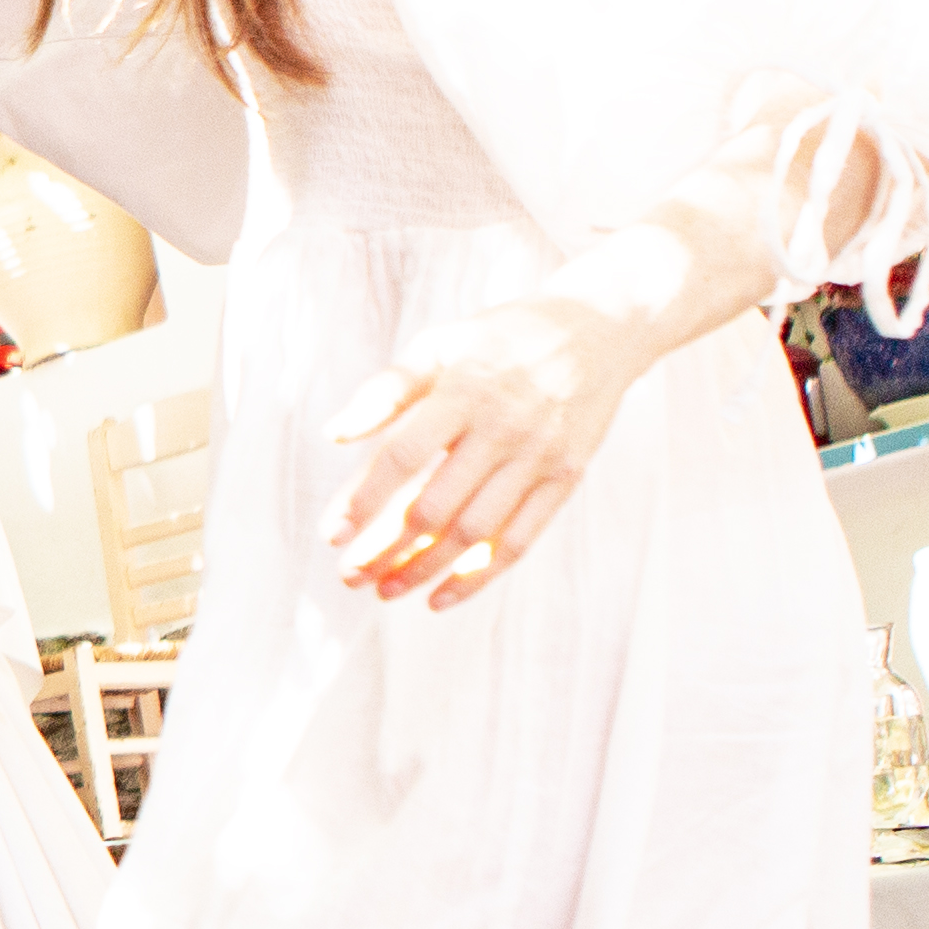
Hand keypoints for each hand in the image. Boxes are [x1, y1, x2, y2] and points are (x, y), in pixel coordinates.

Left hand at [327, 291, 634, 608]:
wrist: (597, 330)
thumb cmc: (500, 339)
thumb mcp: (440, 344)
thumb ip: (387, 390)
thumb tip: (335, 433)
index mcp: (464, 391)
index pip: (403, 456)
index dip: (362, 500)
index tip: (331, 534)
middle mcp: (503, 428)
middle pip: (435, 506)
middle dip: (385, 549)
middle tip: (348, 575)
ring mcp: (539, 457)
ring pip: (474, 533)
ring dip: (424, 570)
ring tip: (384, 590)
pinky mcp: (566, 480)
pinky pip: (519, 542)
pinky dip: (477, 577)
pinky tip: (439, 598)